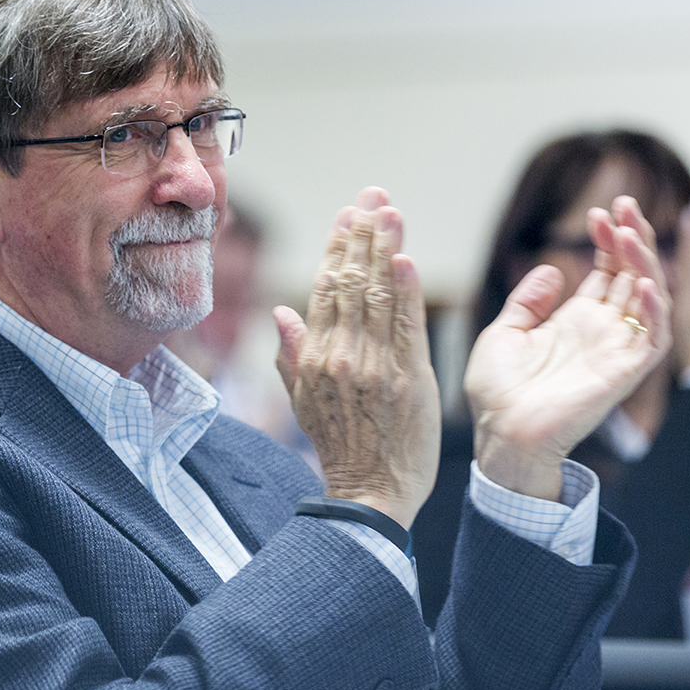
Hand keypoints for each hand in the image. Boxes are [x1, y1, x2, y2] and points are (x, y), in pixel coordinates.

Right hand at [273, 187, 440, 529]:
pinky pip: (406, 326)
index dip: (337, 247)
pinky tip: (405, 258)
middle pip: (352, 282)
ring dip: (386, 248)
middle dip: (363, 233)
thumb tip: (281, 312)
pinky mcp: (408, 379)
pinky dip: (407, 291)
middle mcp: (341, 355)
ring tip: (391, 210)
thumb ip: (291, 354)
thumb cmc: (340, 449)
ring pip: (379, 296)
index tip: (347, 213)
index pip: (326, 289)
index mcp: (315, 357)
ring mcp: (374, 366)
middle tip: (373, 194)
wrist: (369, 494)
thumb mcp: (302, 401)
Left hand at [464, 196, 671, 500]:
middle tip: (626, 203)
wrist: (499, 433)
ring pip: (650, 298)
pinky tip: (641, 282)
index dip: (608, 241)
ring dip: (645, 264)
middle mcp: (602, 332)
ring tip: (630, 232)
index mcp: (576, 322)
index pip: (607, 272)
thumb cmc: (498, 392)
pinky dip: (654, 309)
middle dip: (633, 239)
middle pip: (632, 276)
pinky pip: (653, 338)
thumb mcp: (504, 333)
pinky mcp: (624, 373)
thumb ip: (528, 302)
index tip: (599, 212)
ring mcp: (616, 351)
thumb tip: (550, 269)